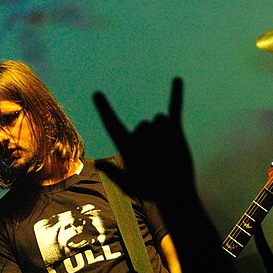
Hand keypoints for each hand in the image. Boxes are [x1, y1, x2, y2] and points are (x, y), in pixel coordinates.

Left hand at [93, 78, 195, 201]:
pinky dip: (176, 95)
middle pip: (143, 125)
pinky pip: (174, 109)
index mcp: (126, 145)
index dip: (104, 108)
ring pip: (158, 121)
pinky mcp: (174, 132)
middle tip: (157, 162)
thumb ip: (116, 176)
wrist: (175, 193)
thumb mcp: (131, 186)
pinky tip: (176, 80)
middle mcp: (140, 136)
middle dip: (152, 141)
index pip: (112, 123)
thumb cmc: (152, 192)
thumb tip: (98, 164)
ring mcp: (157, 132)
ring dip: (165, 138)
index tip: (96, 93)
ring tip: (167, 156)